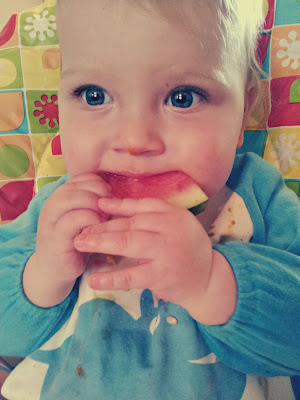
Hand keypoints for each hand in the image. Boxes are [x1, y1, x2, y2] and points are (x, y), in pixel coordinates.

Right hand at [23, 173, 110, 306]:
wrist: (54, 273)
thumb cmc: (76, 243)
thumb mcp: (85, 219)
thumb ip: (93, 204)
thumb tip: (115, 194)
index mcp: (60, 199)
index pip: (79, 178)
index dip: (97, 183)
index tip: (109, 196)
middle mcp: (51, 207)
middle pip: (73, 186)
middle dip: (96, 192)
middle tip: (109, 207)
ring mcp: (51, 223)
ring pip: (70, 199)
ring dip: (93, 204)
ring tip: (104, 217)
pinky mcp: (56, 240)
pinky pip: (73, 220)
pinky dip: (90, 220)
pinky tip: (100, 229)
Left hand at [74, 197, 213, 311]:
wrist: (208, 280)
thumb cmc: (187, 249)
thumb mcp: (175, 225)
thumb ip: (151, 214)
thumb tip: (113, 204)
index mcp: (174, 214)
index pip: (141, 207)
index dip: (116, 207)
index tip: (96, 207)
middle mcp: (171, 229)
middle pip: (129, 224)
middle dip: (102, 226)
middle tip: (80, 229)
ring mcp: (166, 252)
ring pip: (127, 242)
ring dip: (100, 242)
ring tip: (79, 244)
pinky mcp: (161, 275)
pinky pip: (131, 276)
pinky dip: (111, 278)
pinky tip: (94, 280)